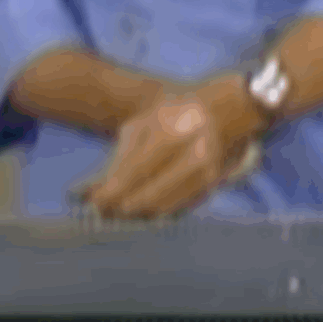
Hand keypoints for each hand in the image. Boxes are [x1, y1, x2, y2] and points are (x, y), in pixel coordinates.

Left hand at [78, 75, 263, 219]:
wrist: (231, 108)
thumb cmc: (178, 113)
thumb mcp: (146, 123)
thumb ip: (122, 155)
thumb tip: (94, 188)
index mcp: (167, 132)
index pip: (132, 172)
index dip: (110, 192)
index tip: (91, 201)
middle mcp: (188, 153)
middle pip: (147, 194)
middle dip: (120, 206)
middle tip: (101, 211)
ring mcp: (204, 171)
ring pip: (163, 206)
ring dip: (138, 213)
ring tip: (119, 211)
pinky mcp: (213, 184)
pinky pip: (180, 206)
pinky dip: (159, 211)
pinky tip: (145, 210)